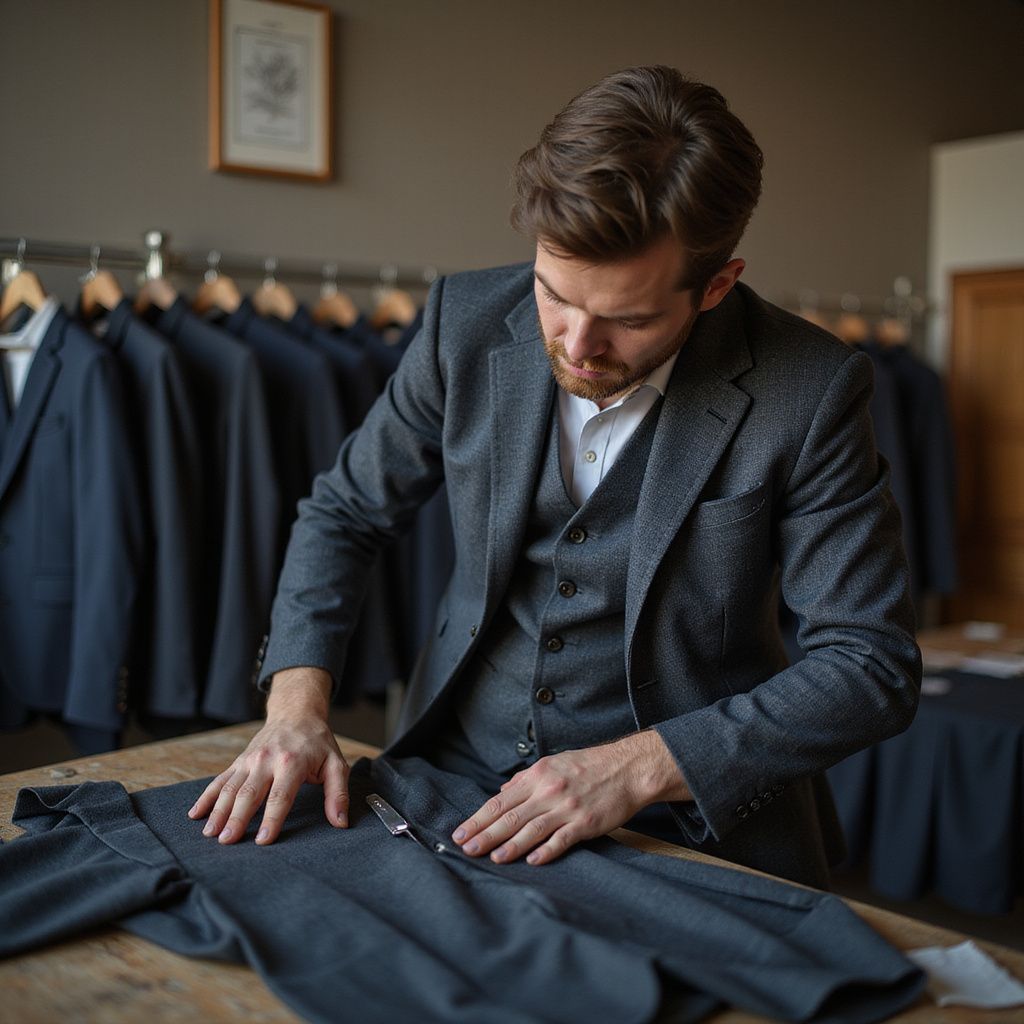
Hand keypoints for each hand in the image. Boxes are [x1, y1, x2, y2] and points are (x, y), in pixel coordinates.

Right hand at [188, 668, 347, 845]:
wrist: (296, 713)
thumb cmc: (317, 742)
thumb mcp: (336, 764)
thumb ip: (338, 793)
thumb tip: (340, 822)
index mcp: (292, 763)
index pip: (280, 796)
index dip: (271, 819)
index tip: (262, 840)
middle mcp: (266, 760)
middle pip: (249, 793)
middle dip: (236, 818)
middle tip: (227, 841)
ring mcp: (249, 761)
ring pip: (230, 788)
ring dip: (218, 811)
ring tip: (210, 834)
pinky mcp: (239, 762)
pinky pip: (219, 780)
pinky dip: (206, 797)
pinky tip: (195, 814)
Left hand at [451, 730, 689, 864]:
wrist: (627, 768)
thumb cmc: (588, 766)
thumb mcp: (553, 763)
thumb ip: (526, 779)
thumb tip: (502, 792)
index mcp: (537, 775)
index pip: (500, 801)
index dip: (478, 818)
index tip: (461, 833)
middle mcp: (548, 790)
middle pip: (510, 817)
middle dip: (485, 835)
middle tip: (466, 849)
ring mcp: (567, 807)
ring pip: (531, 830)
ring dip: (510, 846)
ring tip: (492, 858)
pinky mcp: (585, 823)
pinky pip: (561, 839)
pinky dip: (546, 851)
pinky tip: (532, 861)